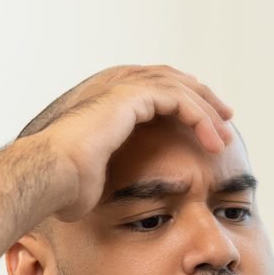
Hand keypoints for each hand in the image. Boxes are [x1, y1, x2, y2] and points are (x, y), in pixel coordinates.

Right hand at [24, 65, 234, 220]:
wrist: (47, 176)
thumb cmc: (62, 187)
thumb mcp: (92, 179)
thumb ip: (105, 175)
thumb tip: (99, 195)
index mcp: (102, 103)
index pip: (151, 89)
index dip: (181, 101)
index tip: (204, 123)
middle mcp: (108, 87)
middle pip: (169, 79)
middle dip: (201, 97)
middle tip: (226, 117)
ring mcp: (117, 88)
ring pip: (178, 87)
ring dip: (206, 111)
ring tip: (226, 136)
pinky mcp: (129, 95)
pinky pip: (178, 99)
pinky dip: (200, 118)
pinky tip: (214, 141)